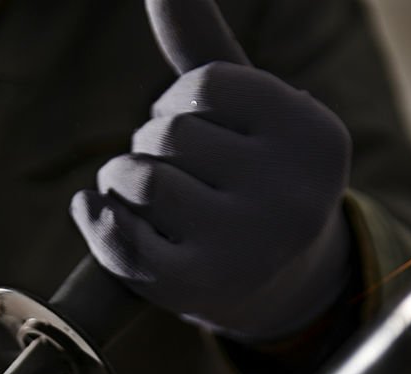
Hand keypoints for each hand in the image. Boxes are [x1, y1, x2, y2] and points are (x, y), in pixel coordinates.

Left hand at [71, 0, 351, 338]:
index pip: (205, 86)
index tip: (186, 123)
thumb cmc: (254, 180)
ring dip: (120, 175)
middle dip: (151, 140)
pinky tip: (100, 211)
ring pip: (140, 178)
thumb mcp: (251, 114)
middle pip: (169, 132)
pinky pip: (119, 235)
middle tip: (170, 168)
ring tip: (137, 190)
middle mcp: (289, 200)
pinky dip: (96, 216)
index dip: (177, 99)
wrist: (276, 285)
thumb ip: (204, 46)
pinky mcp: (196, 289)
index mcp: (314, 141)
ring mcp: (242, 250)